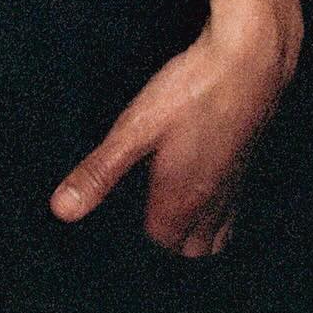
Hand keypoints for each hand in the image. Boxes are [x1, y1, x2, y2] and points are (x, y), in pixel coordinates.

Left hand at [48, 19, 297, 257]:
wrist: (251, 60)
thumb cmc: (192, 91)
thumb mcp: (135, 129)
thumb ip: (99, 171)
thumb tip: (61, 209)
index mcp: (181, 202)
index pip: (159, 251)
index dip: (137, 247)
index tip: (119, 232)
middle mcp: (212, 202)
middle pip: (192, 252)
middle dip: (169, 251)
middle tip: (142, 227)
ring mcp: (234, 184)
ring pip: (218, 233)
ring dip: (195, 234)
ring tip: (170, 218)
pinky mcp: (246, 162)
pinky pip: (232, 207)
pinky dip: (216, 212)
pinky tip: (200, 185)